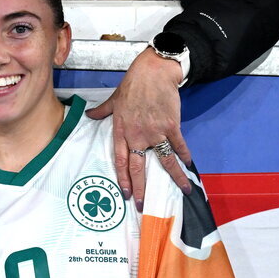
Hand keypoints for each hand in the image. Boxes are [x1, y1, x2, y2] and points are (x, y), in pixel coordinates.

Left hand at [86, 48, 192, 208]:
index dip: (123, 179)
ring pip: (165, 160)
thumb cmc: (133, 85)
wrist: (154, 72)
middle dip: (142, 189)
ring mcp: (155, 132)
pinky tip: (189, 165)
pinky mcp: (171, 126)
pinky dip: (185, 156)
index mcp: (121, 131)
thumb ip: (102, 111)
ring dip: (175, 177)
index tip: (127, 194)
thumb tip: (89, 115)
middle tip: (144, 206)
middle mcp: (137, 135)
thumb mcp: (114, 99)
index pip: (120, 161)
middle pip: (138, 167)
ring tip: (183, 190)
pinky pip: (179, 145)